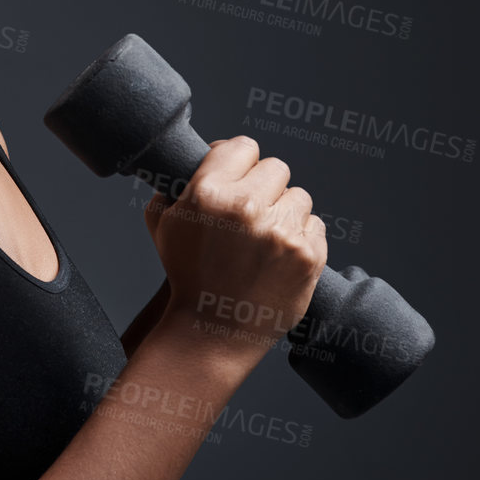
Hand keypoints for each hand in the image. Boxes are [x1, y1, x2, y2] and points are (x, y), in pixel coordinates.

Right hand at [142, 136, 327, 365]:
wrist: (212, 332)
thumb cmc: (187, 277)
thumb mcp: (163, 225)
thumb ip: (175, 184)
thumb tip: (206, 155)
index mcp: (209, 193)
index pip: (243, 147)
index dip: (240, 163)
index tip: (239, 181)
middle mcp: (246, 207)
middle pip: (276, 168)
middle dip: (265, 189)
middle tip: (252, 215)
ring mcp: (281, 232)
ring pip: (299, 196)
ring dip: (286, 213)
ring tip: (266, 241)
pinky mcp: (308, 256)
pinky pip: (316, 225)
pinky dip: (302, 239)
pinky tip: (280, 257)